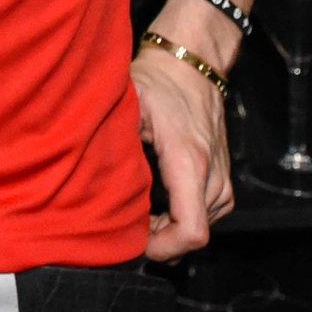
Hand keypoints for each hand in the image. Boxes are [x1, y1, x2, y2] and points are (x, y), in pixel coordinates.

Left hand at [134, 40, 232, 259]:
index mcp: (187, 161)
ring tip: (140, 212)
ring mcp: (221, 175)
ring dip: (172, 228)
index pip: (191, 230)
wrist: (191, 62)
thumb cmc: (157, 81)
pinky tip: (161, 204)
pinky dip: (186, 216)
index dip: (165, 248)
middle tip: (130, 225)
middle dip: (163, 241)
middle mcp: (211, 173)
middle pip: (196, 234)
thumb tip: (88, 175)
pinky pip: (210, 211)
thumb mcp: (127, 105)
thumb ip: (115, 142)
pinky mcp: (223, 174)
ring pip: (203, 225)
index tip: (138, 243)